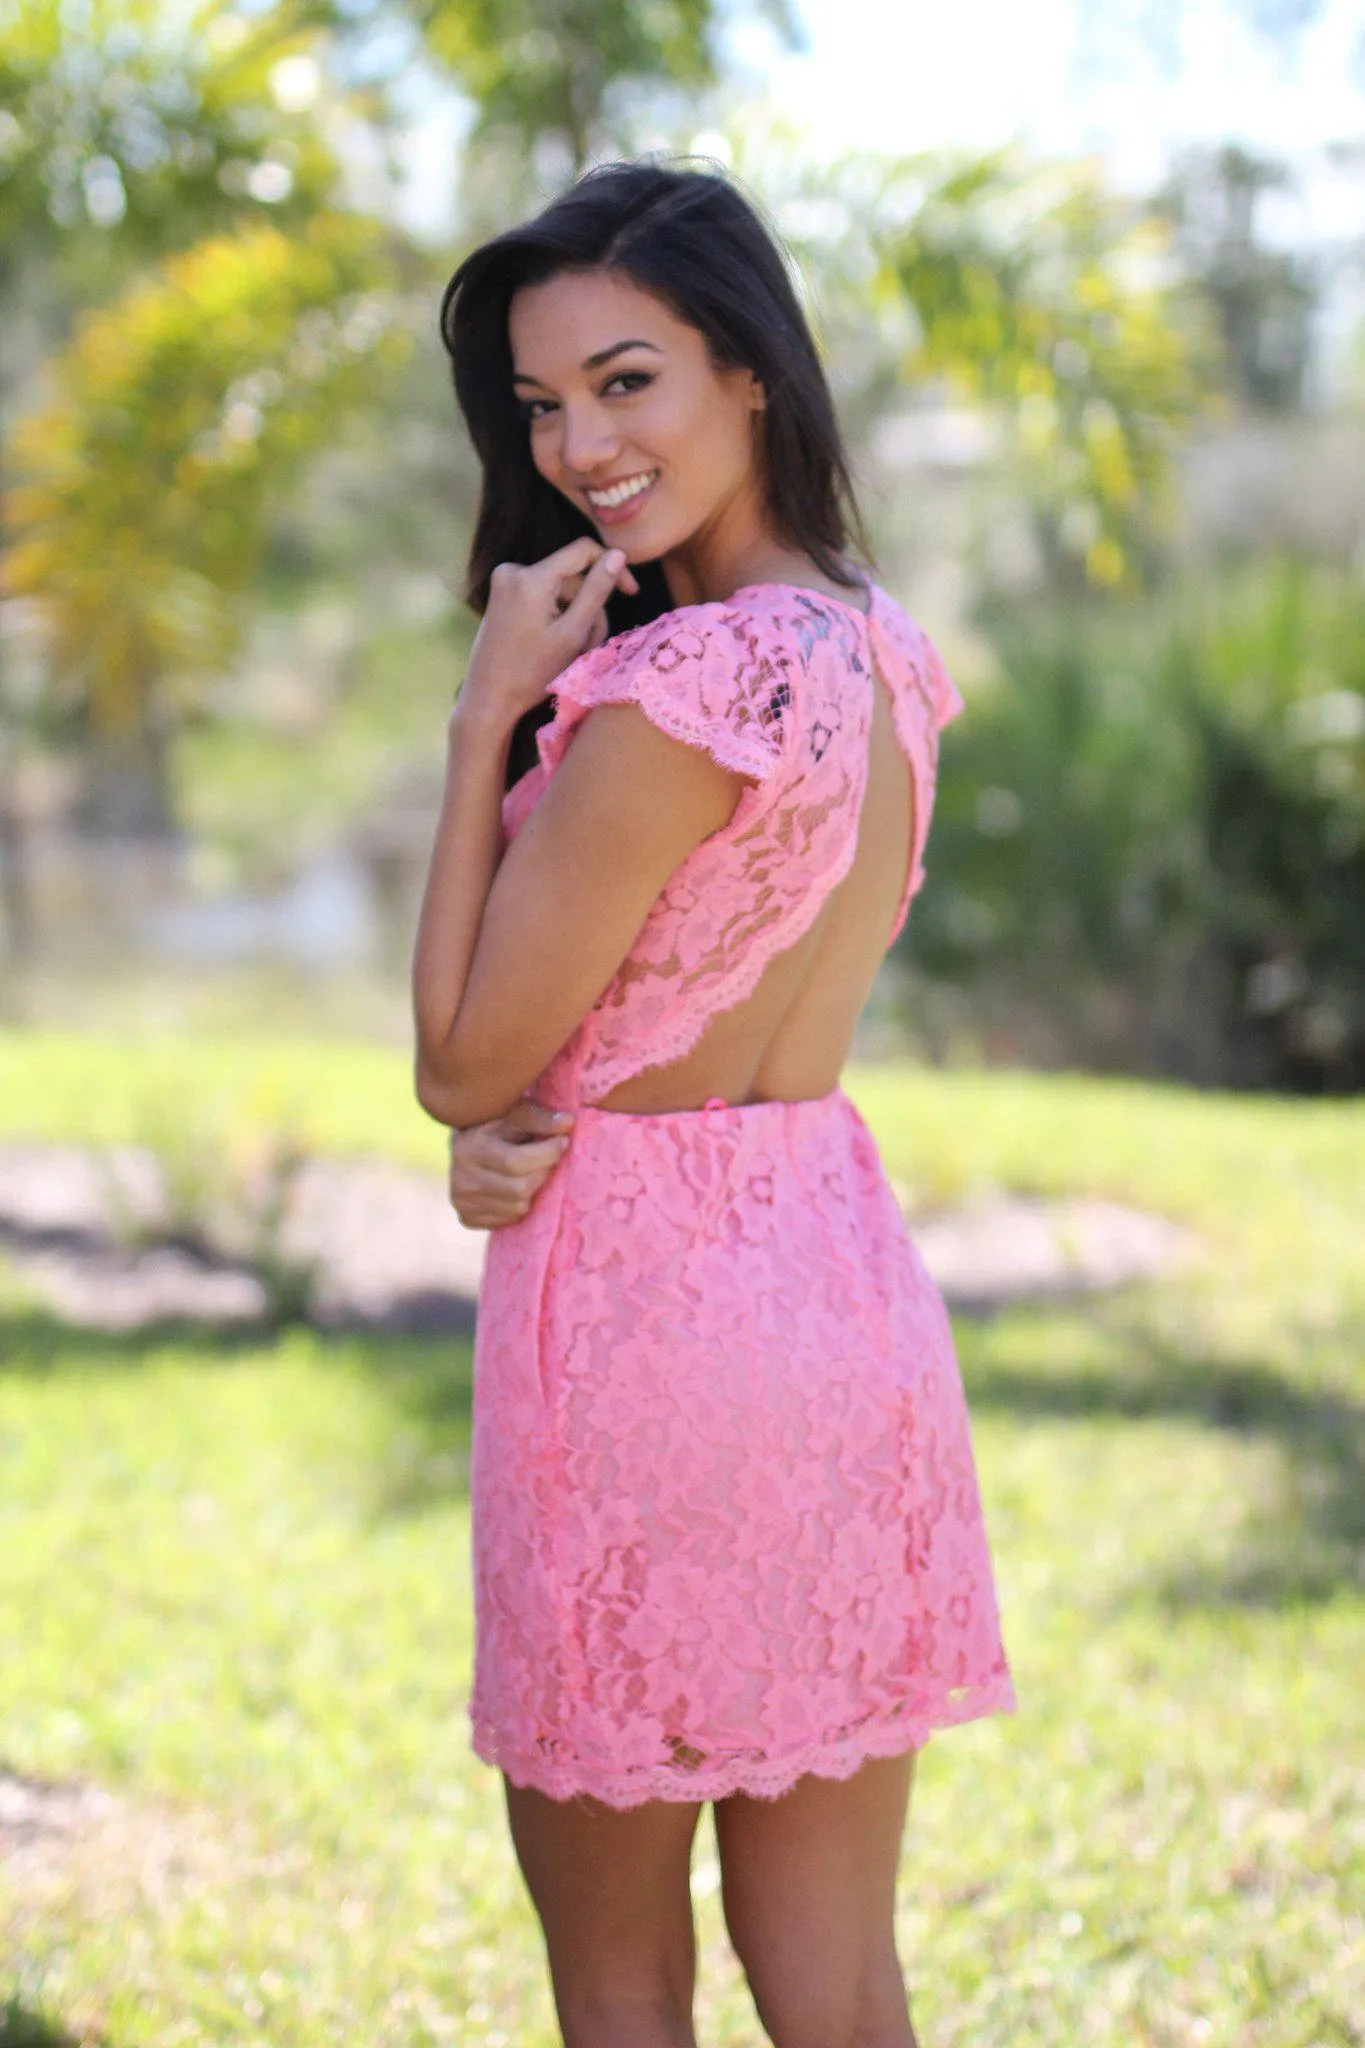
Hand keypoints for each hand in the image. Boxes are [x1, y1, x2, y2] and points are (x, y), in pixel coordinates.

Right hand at [447, 1096, 574, 1228]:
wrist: (465, 1146)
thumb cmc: (497, 1124)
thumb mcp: (514, 1114)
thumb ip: (540, 1118)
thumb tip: (569, 1122)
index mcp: (468, 1148)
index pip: (516, 1162)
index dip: (548, 1153)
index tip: (563, 1141)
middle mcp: (460, 1178)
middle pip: (520, 1188)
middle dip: (543, 1173)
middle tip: (549, 1160)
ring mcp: (462, 1201)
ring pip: (518, 1207)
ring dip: (533, 1191)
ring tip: (531, 1172)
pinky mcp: (468, 1218)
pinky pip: (509, 1220)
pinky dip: (519, 1205)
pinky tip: (516, 1187)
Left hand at [458, 538, 639, 729]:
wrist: (489, 698)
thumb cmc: (531, 673)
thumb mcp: (572, 633)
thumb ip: (597, 590)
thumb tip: (618, 554)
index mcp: (530, 577)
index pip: (582, 551)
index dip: (611, 566)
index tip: (631, 591)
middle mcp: (513, 570)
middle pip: (571, 577)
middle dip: (589, 607)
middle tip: (592, 644)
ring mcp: (504, 582)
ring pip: (559, 590)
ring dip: (574, 616)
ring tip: (575, 651)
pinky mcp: (502, 595)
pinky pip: (542, 596)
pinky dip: (556, 616)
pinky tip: (557, 644)